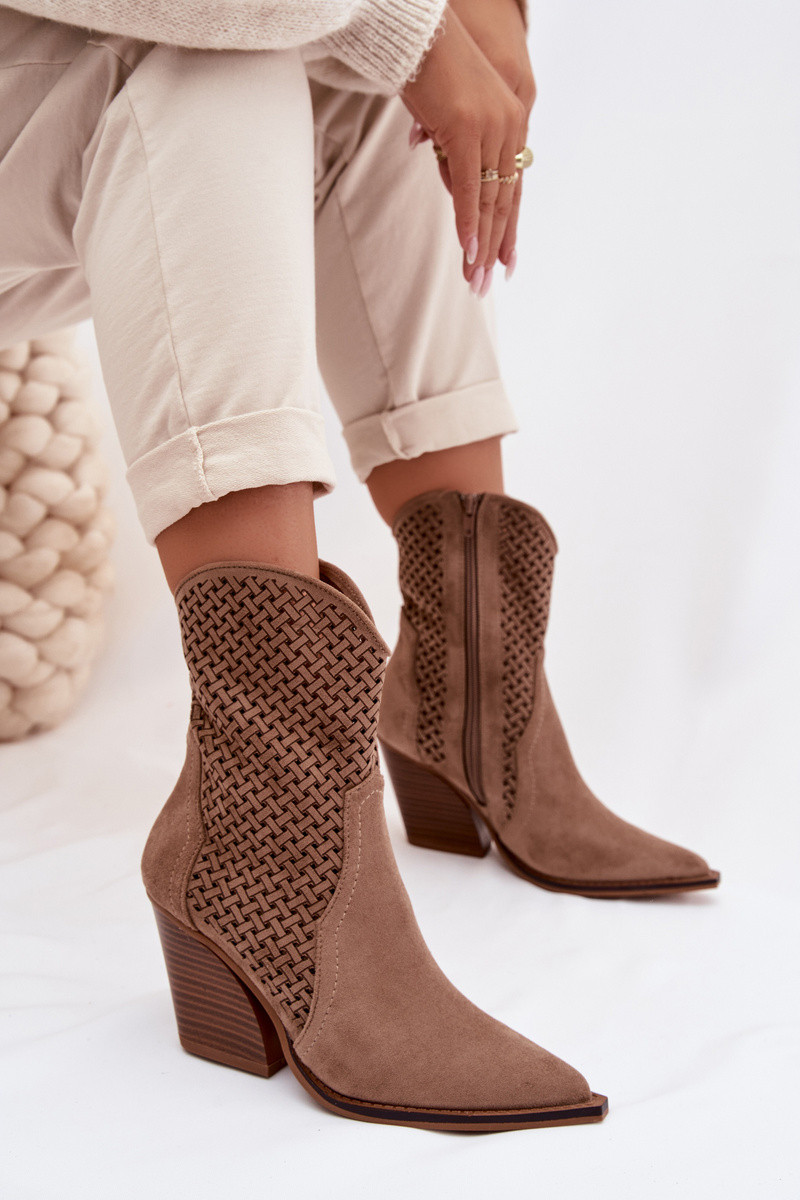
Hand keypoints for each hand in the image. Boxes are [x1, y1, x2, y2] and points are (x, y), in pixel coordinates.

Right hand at [400, 8, 526, 290]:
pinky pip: (470, 187)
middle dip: (494, 247)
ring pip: (489, 200)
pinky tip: (468, 249)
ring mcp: (491, 128)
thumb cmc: (429, 68)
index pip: (512, 187)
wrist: (419, 32)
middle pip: (504, 200)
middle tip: (485, 285)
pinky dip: (468, 221)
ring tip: (474, 279)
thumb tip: (444, 169)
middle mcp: (509, 126)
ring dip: (480, 244)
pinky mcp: (468, 131)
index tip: (504, 264)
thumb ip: (453, 148)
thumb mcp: (447, 115)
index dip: (508, 229)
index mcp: (510, 122)